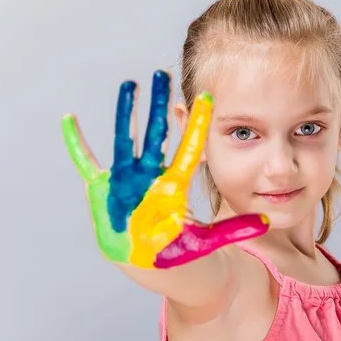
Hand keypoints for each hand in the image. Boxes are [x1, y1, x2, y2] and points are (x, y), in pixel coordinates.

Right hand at [62, 70, 269, 268]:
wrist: (152, 267)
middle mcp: (150, 177)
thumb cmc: (180, 254)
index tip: (207, 97)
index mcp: (174, 186)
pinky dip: (78, 144)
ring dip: (126, 112)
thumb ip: (235, 230)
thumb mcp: (208, 241)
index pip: (188, 148)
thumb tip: (269, 222)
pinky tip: (70, 120)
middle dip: (160, 104)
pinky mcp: (104, 191)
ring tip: (131, 83)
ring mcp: (126, 182)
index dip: (197, 124)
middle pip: (157, 134)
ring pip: (125, 139)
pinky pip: (86, 163)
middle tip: (164, 73)